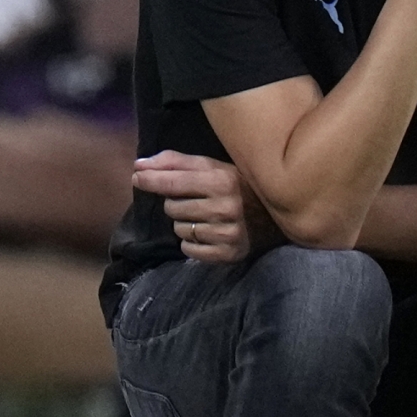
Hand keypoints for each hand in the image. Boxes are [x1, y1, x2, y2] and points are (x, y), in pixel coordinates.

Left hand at [132, 151, 281, 263]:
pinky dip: (192, 243)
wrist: (279, 214)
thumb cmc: (240, 186)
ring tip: (204, 217)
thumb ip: (176, 162)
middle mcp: (224, 207)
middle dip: (176, 203)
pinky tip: (207, 234)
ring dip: (184, 223)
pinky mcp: (228, 254)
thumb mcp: (214, 166)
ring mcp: (227, 233)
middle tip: (195, 200)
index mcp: (221, 180)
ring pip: (179, 230)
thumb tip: (139, 165)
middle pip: (171, 208)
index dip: (149, 179)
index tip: (137, 177)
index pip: (172, 182)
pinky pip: (189, 250)